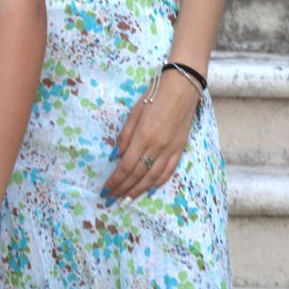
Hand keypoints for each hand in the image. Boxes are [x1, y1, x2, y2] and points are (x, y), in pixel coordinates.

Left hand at [102, 71, 199, 198]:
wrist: (182, 88)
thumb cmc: (154, 96)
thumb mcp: (134, 112)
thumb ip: (124, 136)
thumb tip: (115, 157)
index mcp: (143, 136)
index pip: (127, 166)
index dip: (116, 180)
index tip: (106, 188)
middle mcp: (157, 146)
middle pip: (138, 174)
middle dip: (124, 188)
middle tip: (112, 198)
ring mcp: (170, 149)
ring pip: (153, 177)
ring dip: (139, 190)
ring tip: (127, 200)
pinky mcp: (180, 149)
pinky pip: (168, 171)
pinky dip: (157, 183)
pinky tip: (148, 189)